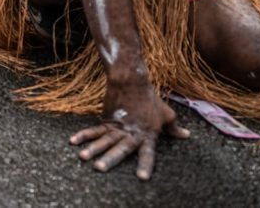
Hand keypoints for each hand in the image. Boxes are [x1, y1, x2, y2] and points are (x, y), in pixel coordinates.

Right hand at [69, 84, 188, 179]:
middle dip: (109, 158)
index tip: (142, 178)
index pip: (147, 153)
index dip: (145, 165)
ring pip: (103, 141)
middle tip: (99, 167)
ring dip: (93, 148)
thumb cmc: (150, 99)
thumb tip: (186, 136)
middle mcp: (131, 134)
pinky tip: (73, 141)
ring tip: (83, 157)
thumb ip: (173, 128)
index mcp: (147, 135)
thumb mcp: (166, 114)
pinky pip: (94, 130)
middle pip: (119, 149)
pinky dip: (84, 135)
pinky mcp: (107, 121)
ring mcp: (117, 128)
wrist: (131, 81)